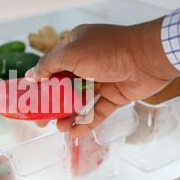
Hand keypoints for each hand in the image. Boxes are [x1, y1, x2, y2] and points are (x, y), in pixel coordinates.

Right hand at [25, 18, 179, 137]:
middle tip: (42, 121)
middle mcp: (87, 62)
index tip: (31, 100)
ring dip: (68, 115)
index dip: (41, 84)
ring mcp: (102, 80)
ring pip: (80, 101)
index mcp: (75, 47)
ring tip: (60, 127)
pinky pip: (96, 111)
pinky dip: (86, 122)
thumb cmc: (109, 50)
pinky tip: (75, 132)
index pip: (52, 67)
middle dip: (52, 105)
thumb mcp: (71, 53)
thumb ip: (49, 66)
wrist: (148, 59)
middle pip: (64, 87)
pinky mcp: (115, 96)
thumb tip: (31, 76)